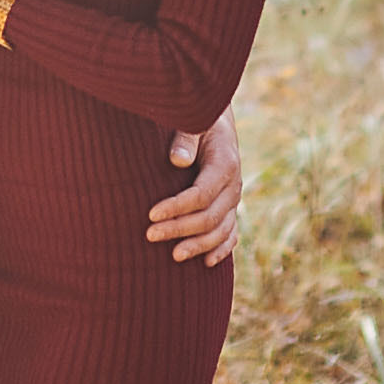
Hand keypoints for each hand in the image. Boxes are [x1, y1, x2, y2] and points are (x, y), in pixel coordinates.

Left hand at [145, 106, 241, 267]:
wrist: (216, 121)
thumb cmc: (198, 120)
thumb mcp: (193, 121)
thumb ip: (185, 138)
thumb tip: (177, 160)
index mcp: (225, 164)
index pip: (201, 195)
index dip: (177, 207)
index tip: (151, 214)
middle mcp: (233, 185)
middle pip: (210, 217)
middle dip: (180, 229)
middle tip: (150, 235)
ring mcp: (233, 199)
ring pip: (221, 230)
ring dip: (198, 245)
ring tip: (174, 256)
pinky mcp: (230, 207)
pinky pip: (231, 233)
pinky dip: (222, 249)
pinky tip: (207, 263)